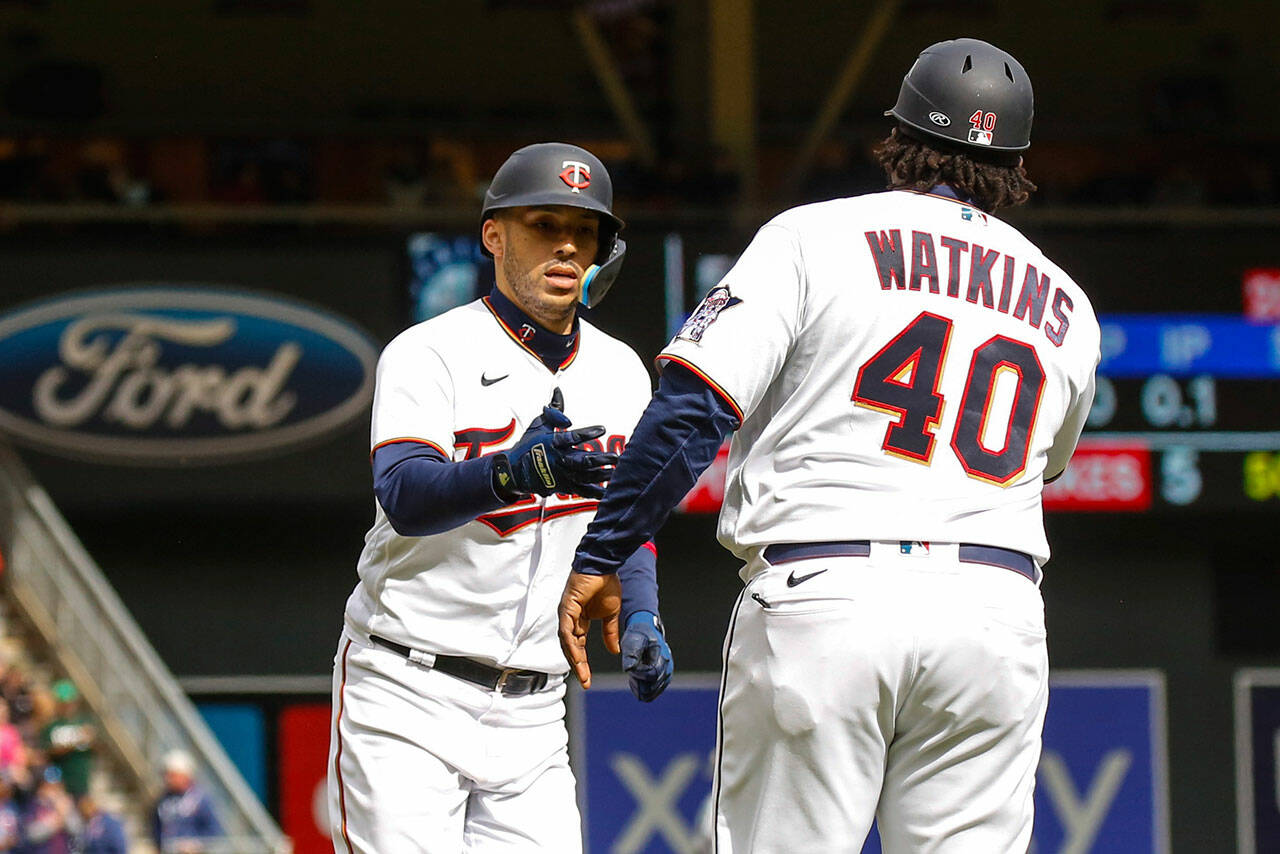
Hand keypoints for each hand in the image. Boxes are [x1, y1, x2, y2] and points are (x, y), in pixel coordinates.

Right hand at [502, 389, 617, 498]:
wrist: (514, 471)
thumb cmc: (528, 445)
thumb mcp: (538, 425)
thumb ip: (553, 411)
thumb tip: (558, 391)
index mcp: (551, 443)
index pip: (571, 437)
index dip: (586, 433)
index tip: (602, 428)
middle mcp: (557, 461)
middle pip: (580, 461)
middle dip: (599, 460)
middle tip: (614, 457)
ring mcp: (560, 476)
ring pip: (583, 477)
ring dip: (600, 475)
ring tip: (614, 470)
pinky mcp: (562, 487)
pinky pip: (580, 491)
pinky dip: (593, 492)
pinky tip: (607, 490)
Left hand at [558, 571, 621, 689]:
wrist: (604, 566)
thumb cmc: (606, 584)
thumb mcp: (611, 614)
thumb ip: (610, 632)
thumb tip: (614, 650)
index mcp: (580, 621)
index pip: (580, 646)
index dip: (584, 663)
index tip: (589, 680)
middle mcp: (570, 620)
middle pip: (571, 648)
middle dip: (578, 666)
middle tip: (585, 682)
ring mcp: (567, 614)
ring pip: (567, 642)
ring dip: (574, 659)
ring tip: (582, 674)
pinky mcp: (567, 608)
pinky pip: (566, 630)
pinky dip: (571, 644)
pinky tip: (577, 655)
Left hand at [621, 611, 672, 701]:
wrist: (646, 635)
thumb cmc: (638, 636)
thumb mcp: (633, 639)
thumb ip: (631, 653)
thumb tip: (628, 668)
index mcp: (663, 656)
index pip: (651, 675)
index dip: (637, 673)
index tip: (630, 665)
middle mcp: (668, 669)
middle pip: (649, 688)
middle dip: (636, 680)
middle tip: (632, 667)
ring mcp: (666, 677)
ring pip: (648, 694)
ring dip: (638, 685)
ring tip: (634, 671)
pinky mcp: (662, 683)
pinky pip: (649, 696)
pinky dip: (640, 689)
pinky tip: (636, 677)